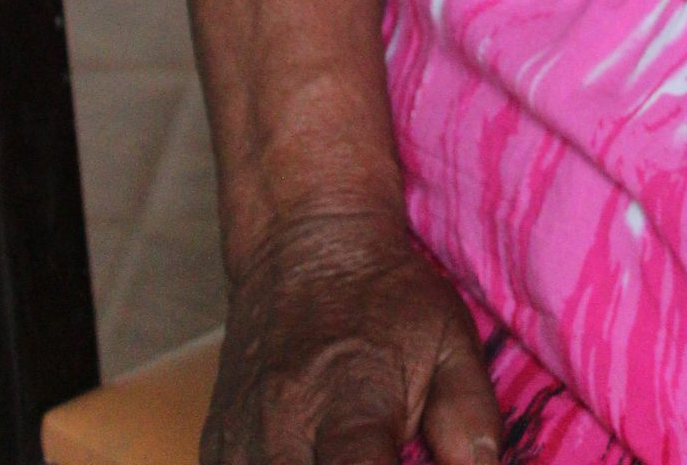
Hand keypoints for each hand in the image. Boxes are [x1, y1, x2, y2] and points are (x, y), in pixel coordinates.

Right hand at [204, 209, 502, 464]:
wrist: (302, 244)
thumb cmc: (386, 296)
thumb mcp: (450, 339)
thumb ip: (471, 421)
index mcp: (351, 401)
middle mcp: (284, 428)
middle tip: (389, 461)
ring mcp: (239, 443)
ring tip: (355, 457)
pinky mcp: (214, 449)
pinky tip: (314, 459)